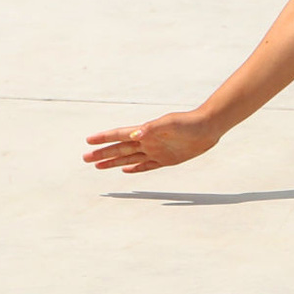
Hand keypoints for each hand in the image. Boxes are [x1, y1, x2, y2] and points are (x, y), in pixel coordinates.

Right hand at [83, 110, 221, 172]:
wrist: (208, 127)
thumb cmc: (189, 123)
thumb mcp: (170, 124)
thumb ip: (152, 129)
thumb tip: (135, 134)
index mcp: (145, 131)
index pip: (119, 136)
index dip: (103, 138)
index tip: (88, 141)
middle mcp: (147, 141)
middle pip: (119, 149)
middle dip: (102, 154)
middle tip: (85, 158)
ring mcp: (155, 151)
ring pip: (128, 159)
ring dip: (113, 162)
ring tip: (98, 166)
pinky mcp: (166, 159)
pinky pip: (146, 166)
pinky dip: (134, 169)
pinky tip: (126, 171)